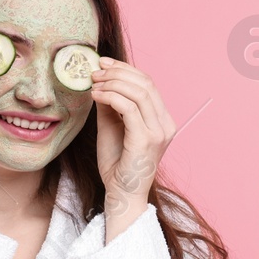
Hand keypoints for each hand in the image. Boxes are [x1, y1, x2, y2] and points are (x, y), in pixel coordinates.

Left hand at [91, 58, 175, 220]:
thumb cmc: (117, 163)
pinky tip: (96, 96)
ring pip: (139, 92)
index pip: (148, 84)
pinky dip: (111, 96)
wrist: (121, 194)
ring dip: (112, 83)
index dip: (126, 69)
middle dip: (118, 72)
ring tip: (93, 84)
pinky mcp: (147, 139)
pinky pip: (129, 108)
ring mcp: (159, 132)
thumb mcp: (113, 126)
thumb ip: (112, 104)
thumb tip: (102, 81)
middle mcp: (165, 124)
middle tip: (94, 72)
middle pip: (146, 84)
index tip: (103, 64)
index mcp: (162, 120)